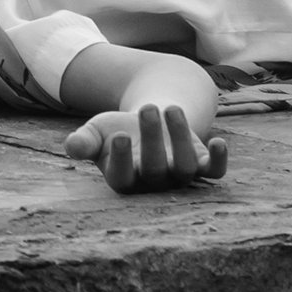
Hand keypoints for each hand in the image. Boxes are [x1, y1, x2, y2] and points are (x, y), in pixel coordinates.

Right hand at [62, 102, 227, 193]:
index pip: (123, 177)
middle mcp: (153, 183)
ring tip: (169, 108)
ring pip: (184, 168)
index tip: (120, 135)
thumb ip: (83, 141)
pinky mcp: (202, 164)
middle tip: (148, 107)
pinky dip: (219, 160)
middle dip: (152, 137)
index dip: (123, 159)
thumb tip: (71, 147)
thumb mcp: (97, 132)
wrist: (149, 121)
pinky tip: (219, 142)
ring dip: (180, 138)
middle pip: (154, 168)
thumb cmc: (118, 130)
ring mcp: (179, 175)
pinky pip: (215, 171)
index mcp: (124, 179)